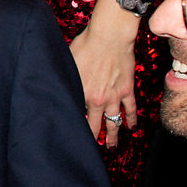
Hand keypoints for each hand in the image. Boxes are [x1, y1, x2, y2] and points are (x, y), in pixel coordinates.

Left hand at [71, 4, 140, 148]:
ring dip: (112, 136)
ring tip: (111, 147)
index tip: (69, 136)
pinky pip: (130, 109)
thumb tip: (54, 82)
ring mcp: (114, 96)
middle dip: (91, 138)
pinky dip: (132, 119)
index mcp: (81, 93)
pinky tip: (132, 128)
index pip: (76, 116)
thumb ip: (64, 76)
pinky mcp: (127, 90)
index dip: (72, 126)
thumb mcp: (68, 62)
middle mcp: (97, 99)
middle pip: (94, 125)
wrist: (109, 36)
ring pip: (113, 122)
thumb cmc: (85, 45)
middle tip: (89, 150)